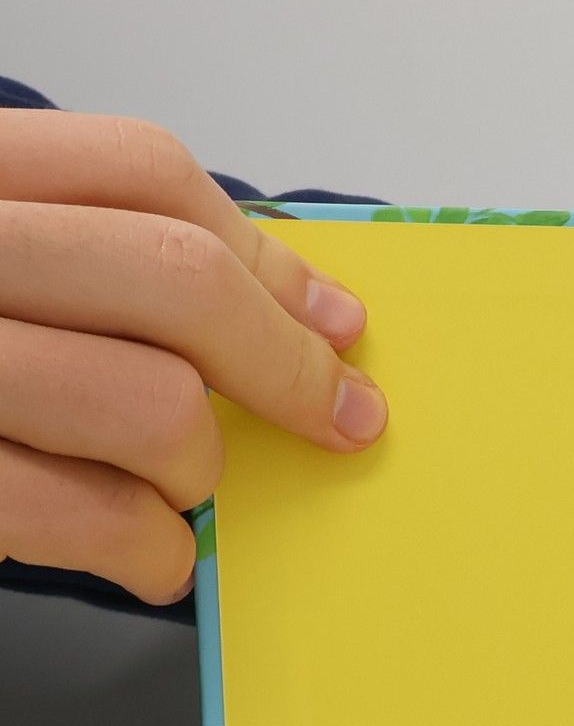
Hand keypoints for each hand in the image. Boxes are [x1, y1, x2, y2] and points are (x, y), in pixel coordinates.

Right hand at [0, 112, 386, 605]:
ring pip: (152, 405)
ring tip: (177, 488)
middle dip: (285, 368)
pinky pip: (85, 516)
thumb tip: (281, 309)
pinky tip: (152, 554)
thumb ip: (85, 257)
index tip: (337, 324)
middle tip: (336, 419)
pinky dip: (151, 550)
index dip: (267, 256)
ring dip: (197, 469)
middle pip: (175, 282)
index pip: (141, 172)